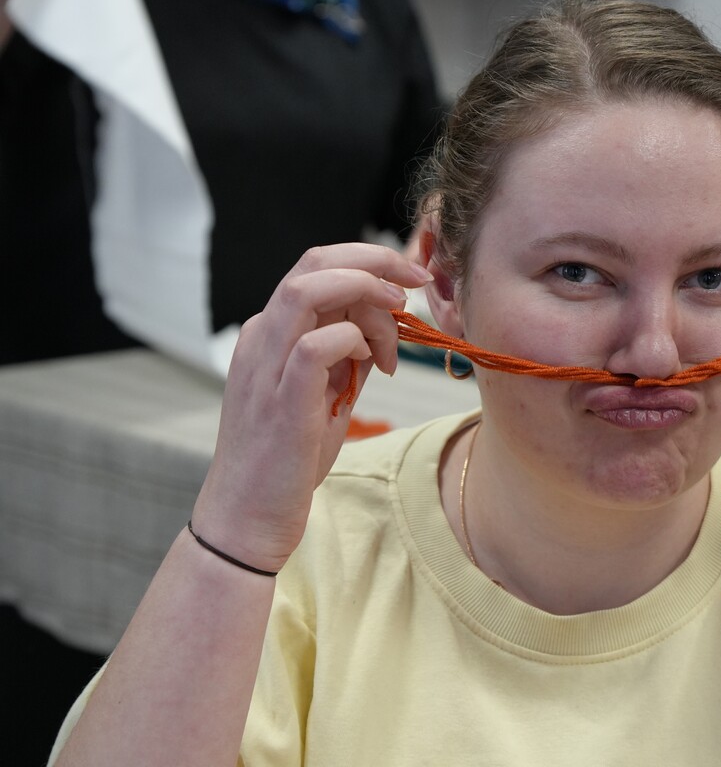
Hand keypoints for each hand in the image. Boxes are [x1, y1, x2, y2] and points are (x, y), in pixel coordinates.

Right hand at [191, 243, 432, 570]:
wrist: (249, 515)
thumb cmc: (288, 457)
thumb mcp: (326, 392)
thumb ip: (350, 353)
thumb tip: (385, 324)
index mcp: (270, 331)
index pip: (317, 267)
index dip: (369, 261)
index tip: (409, 278)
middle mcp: (261, 337)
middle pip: (314, 262)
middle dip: (375, 261)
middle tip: (414, 282)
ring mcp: (265, 365)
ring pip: (308, 289)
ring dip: (365, 293)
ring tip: (397, 318)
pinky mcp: (280, 398)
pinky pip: (318, 344)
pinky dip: (354, 340)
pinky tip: (372, 363)